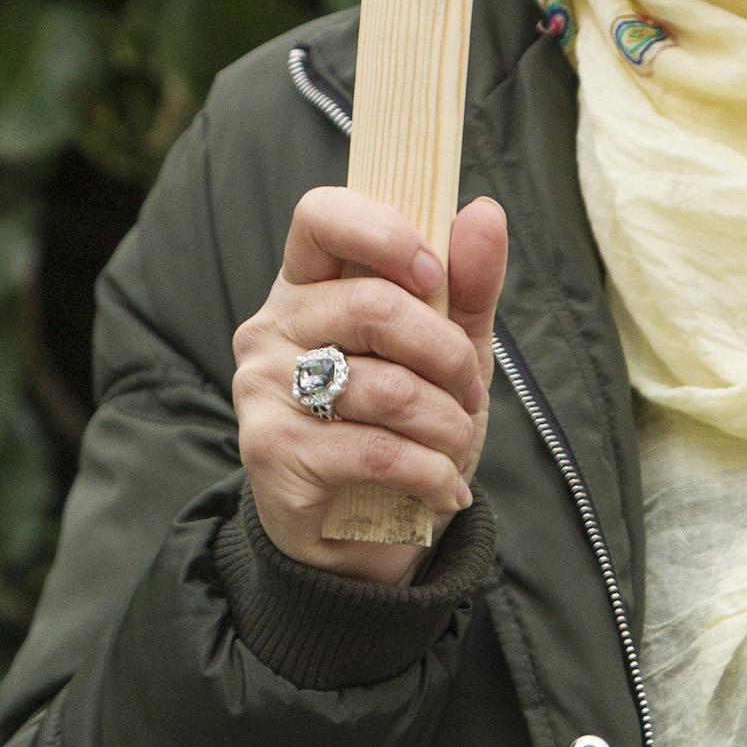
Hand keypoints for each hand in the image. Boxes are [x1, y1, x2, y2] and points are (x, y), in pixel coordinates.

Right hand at [233, 189, 507, 586]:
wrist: (367, 535)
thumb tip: (483, 211)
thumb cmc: (406, 424)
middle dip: (445, 352)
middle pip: (371, 304)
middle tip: (469, 389)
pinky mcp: (271, 453)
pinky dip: (430, 471)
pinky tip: (444, 486)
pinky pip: (374, 450)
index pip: (320, 216)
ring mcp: (263, 389)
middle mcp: (271, 327)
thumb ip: (467, 283)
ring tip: (454, 441)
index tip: (434, 277)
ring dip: (444, 420)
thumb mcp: (449, 350)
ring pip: (383, 385)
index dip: (383, 234)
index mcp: (308, 283)